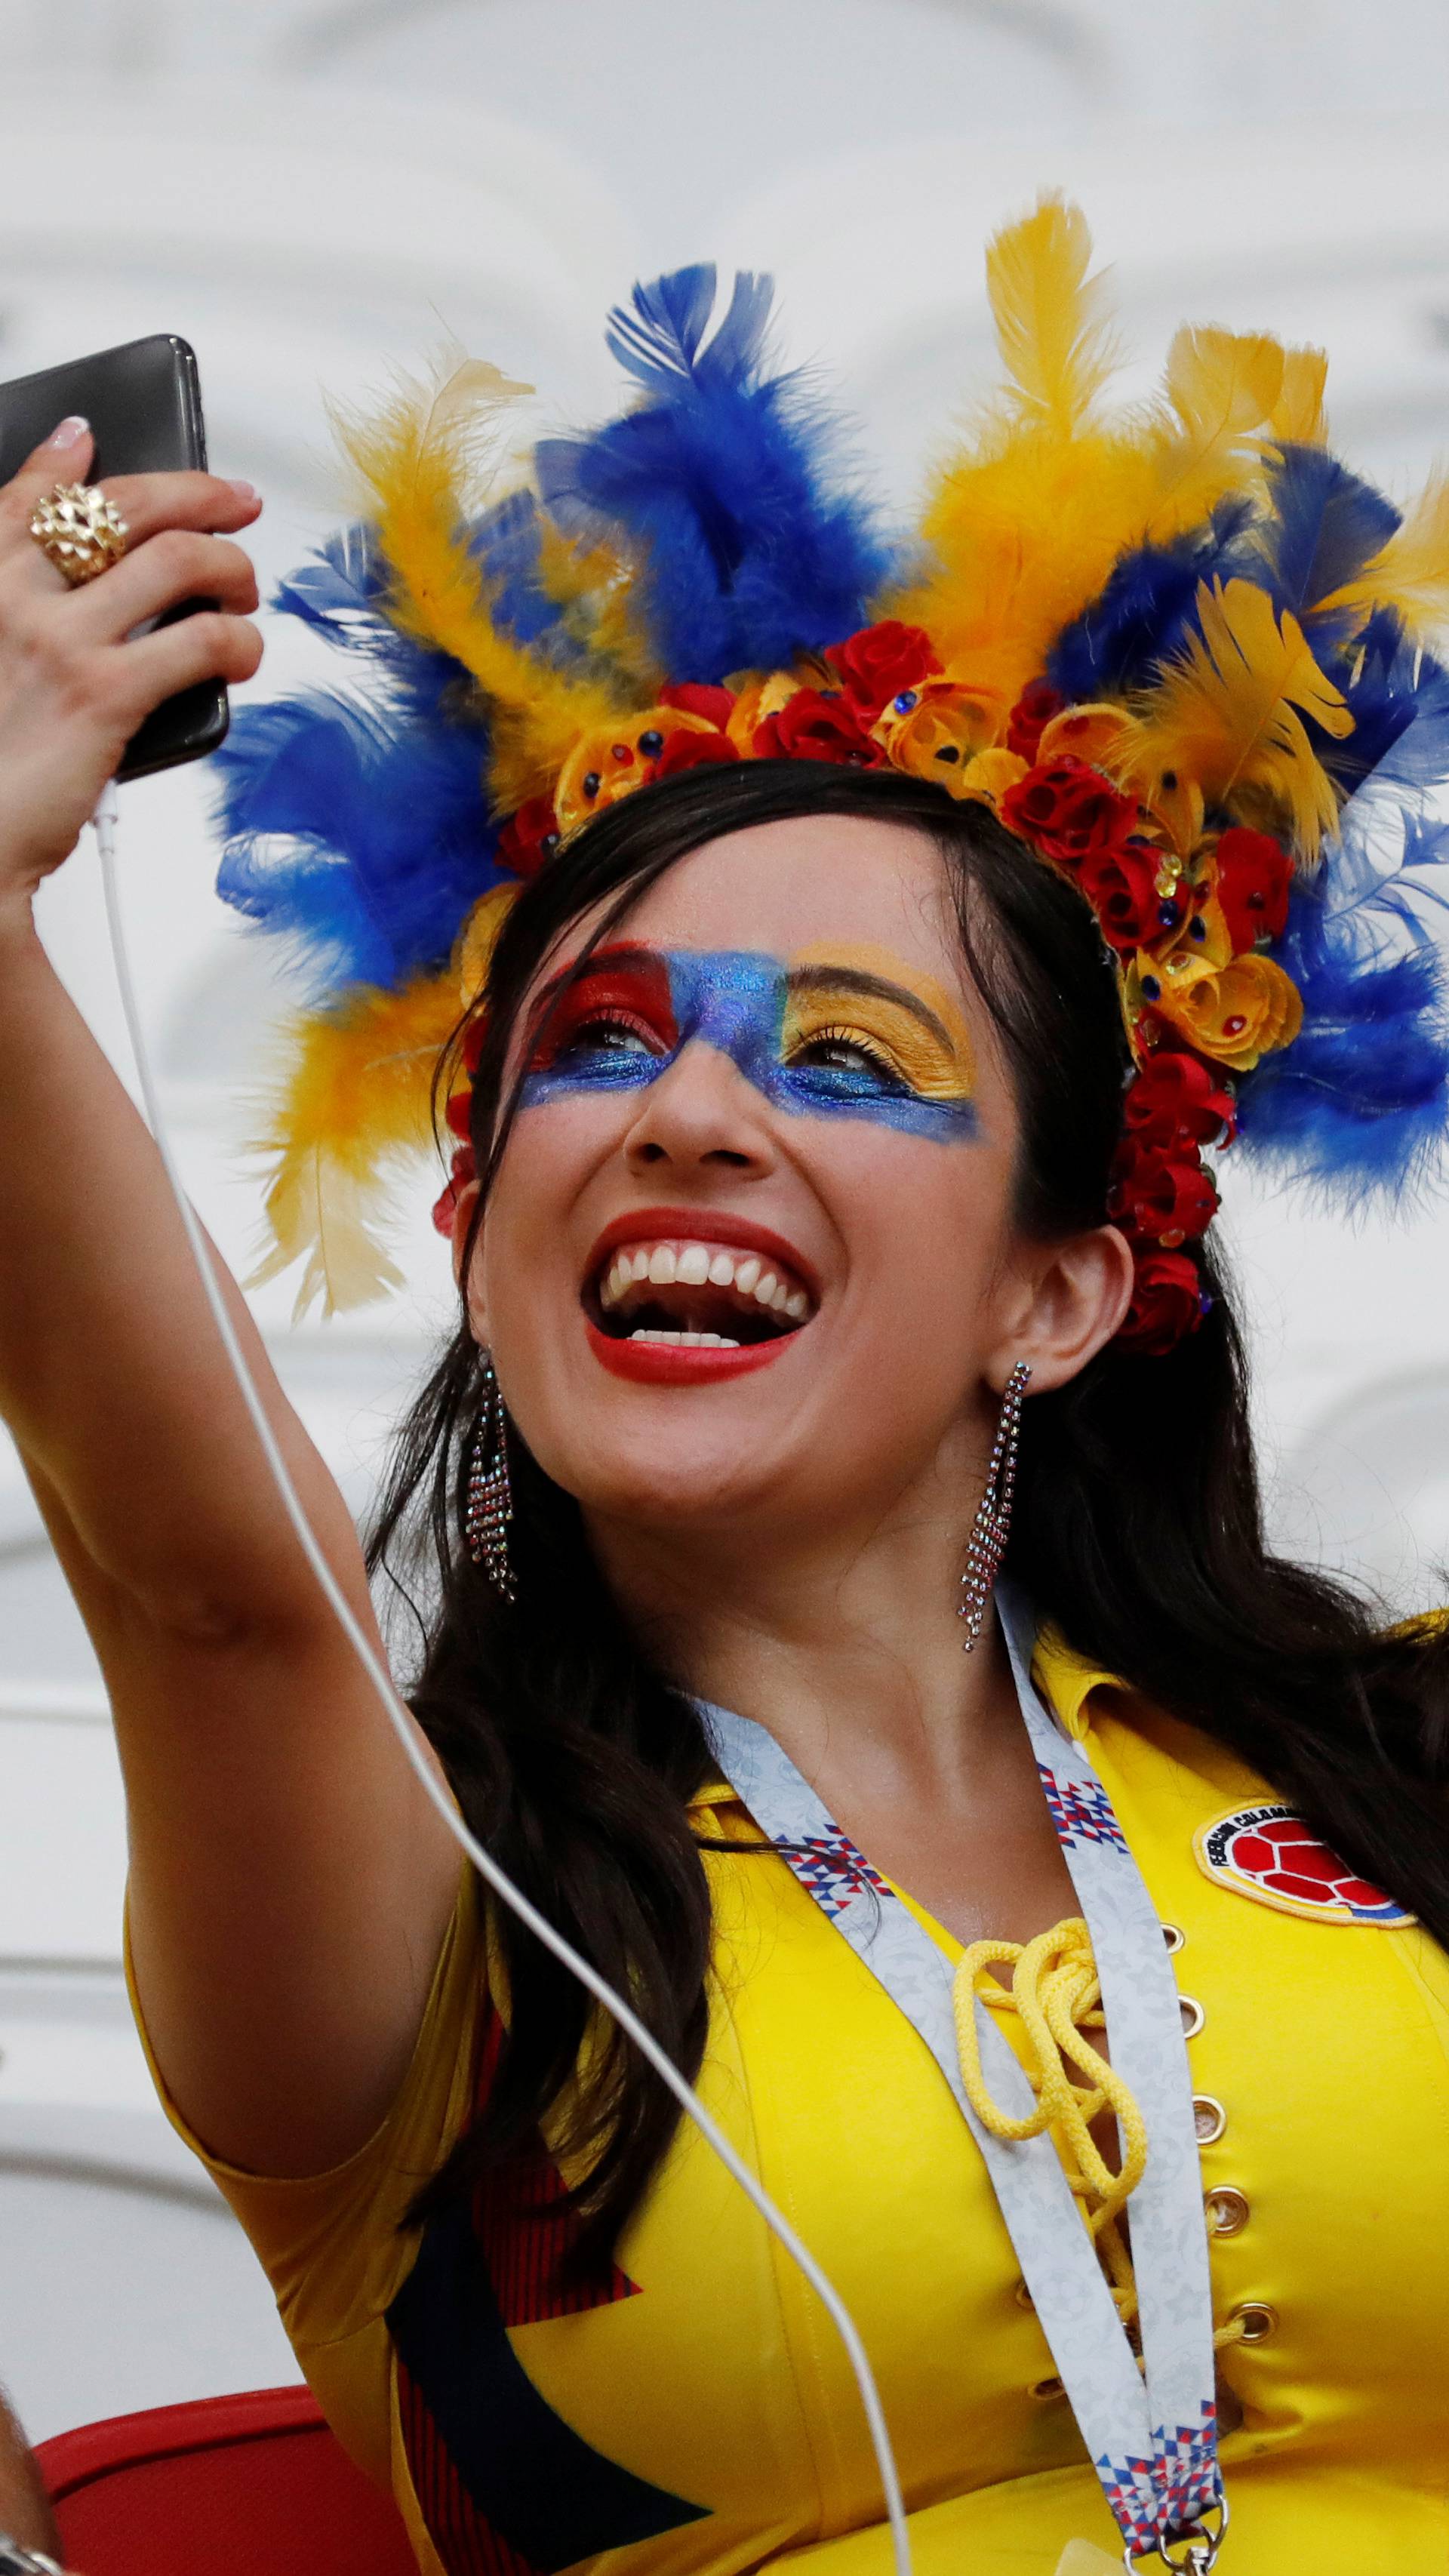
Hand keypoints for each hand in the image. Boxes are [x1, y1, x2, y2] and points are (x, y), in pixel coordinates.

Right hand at [0, 414, 263, 926]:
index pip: (28, 495)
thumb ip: (19, 609)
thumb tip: (69, 574)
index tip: (94, 438)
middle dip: (195, 492)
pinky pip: (202, 639)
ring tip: (243, 593)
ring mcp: (62, 640)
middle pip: (123, 506)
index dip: (70, 464)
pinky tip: (242, 654)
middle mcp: (15, 596)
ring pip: (178, 558)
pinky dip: (239, 641)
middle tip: (235, 504)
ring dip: (231, 567)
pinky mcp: (106, 694)